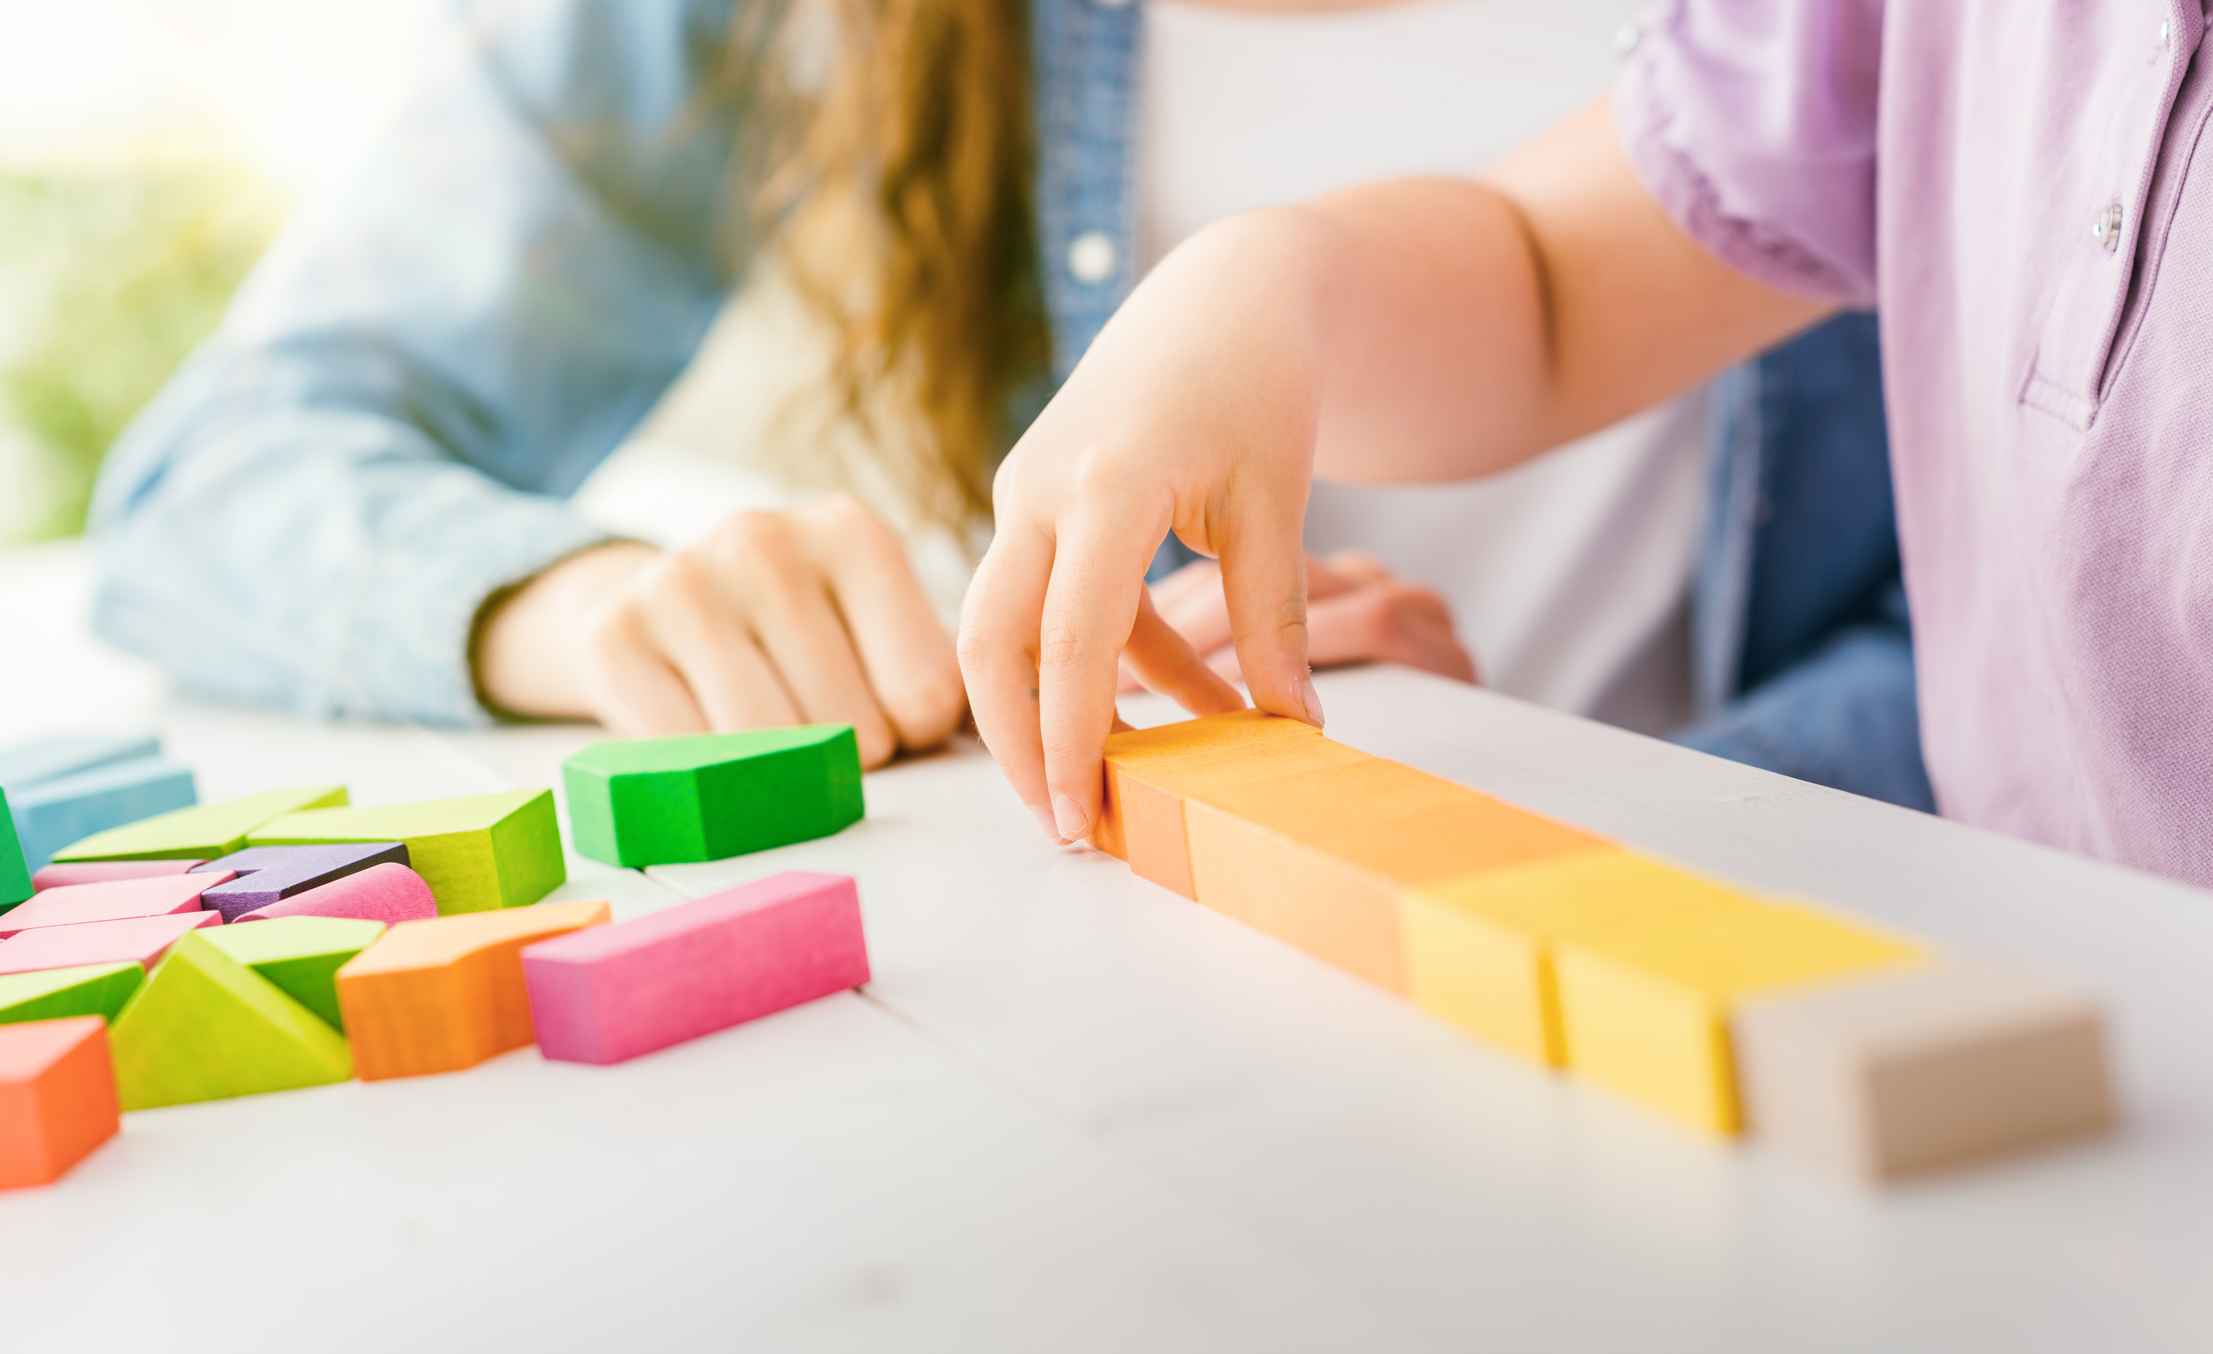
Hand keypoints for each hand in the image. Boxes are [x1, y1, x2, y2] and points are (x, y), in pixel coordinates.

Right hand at [475, 495, 963, 767]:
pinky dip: (707, 772)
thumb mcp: (878, 628)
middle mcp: (764, 538)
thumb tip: (1030, 742)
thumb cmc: (799, 634)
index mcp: (853, 533)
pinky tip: (707, 729)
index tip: (889, 712)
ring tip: (772, 730)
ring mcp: (682, 580)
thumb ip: (949, 676)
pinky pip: (689, 755)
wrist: (657, 606)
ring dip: (779, 771)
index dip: (913, 731)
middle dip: (847, 753)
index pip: (927, 692)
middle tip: (822, 728)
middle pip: (851, 726)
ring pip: (770, 746)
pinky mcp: (615, 634)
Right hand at [959, 102, 1823, 845]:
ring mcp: (1027, 493)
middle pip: (990, 642)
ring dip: (1059, 709)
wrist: (1226, 295)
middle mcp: (1040, 488)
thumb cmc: (1257, 384)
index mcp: (1104, 483)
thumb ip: (1275, 622)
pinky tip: (1193, 705)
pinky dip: (1107, 661)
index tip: (1080, 818)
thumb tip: (1293, 730)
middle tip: (1068, 824)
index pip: (1066, 640)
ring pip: (1007, 629)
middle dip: (1016, 743)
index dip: (1067, 740)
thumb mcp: (1277, 507)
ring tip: (1129, 781)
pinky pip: (1054, 602)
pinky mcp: (1038, 502)